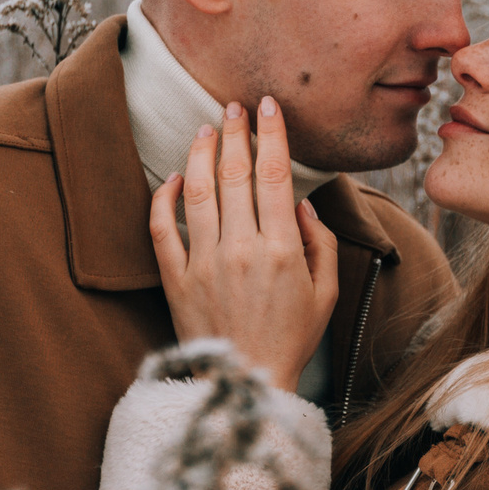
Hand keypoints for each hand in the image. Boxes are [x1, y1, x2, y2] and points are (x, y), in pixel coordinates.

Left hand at [149, 96, 338, 389]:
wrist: (248, 383)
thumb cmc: (292, 339)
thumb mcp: (326, 292)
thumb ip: (322, 242)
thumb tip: (304, 201)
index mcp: (282, 249)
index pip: (275, 174)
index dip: (271, 134)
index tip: (269, 107)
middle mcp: (241, 249)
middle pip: (234, 173)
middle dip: (235, 132)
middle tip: (234, 106)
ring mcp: (204, 263)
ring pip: (197, 191)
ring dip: (201, 153)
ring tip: (206, 129)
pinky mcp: (176, 280)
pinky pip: (162, 229)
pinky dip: (165, 197)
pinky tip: (175, 177)